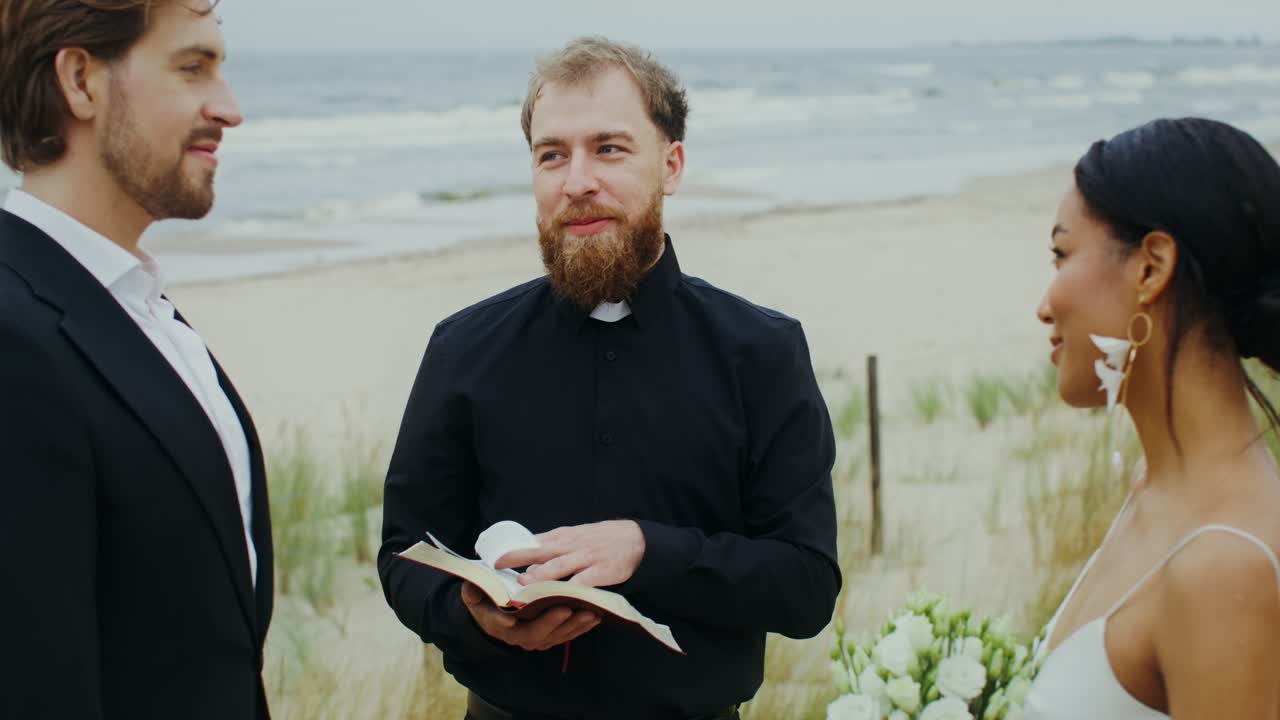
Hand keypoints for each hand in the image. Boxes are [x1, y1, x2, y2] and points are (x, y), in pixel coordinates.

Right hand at [460, 582, 599, 650]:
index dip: (525, 620)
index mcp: (500, 626)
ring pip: (557, 636)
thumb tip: (472, 588)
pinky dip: (581, 627)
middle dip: (556, 623)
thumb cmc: (484, 598)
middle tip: (570, 610)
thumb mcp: (473, 594)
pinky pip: (567, 634)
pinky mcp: (550, 635)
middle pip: (539, 634)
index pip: (512, 628)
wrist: (491, 610)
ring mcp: (536, 638)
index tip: (537, 610)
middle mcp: (518, 637)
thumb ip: (473, 591)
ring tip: (591, 613)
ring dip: (575, 626)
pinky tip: (595, 616)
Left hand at [494, 520, 645, 586]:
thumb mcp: (573, 536)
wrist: (635, 540)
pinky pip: (584, 581)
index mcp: (562, 537)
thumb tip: (524, 552)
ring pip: (560, 566)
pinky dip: (572, 589)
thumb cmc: (599, 539)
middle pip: (540, 551)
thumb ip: (551, 545)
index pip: (532, 542)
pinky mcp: (601, 571)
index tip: (491, 556)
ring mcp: (586, 558)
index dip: (511, 549)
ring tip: (524, 583)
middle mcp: (570, 545)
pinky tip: (561, 598)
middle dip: (518, 557)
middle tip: (498, 565)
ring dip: (541, 575)